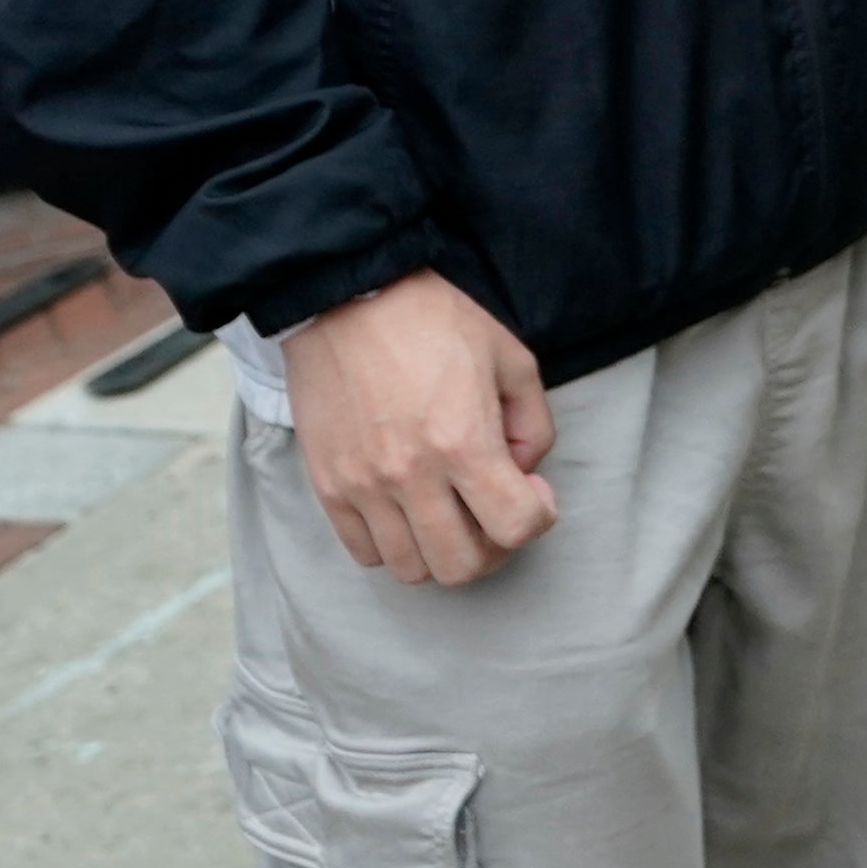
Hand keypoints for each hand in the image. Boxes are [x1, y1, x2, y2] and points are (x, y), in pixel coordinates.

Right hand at [282, 271, 556, 587]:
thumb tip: (523, 474)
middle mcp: (410, 475)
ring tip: (449, 509)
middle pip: (461, 568)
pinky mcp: (327, 486)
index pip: (516, 527)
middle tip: (493, 510)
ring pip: (411, 569)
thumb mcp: (512, 359)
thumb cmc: (436, 322)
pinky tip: (408, 506)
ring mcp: (363, 487)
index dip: (538, 515)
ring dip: (441, 548)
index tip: (533, 489)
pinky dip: (394, 543)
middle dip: (492, 547)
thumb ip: (534, 425)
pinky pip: (365, 552)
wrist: (346, 299)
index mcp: (464, 442)